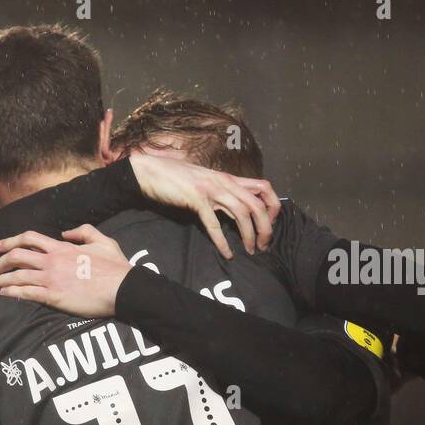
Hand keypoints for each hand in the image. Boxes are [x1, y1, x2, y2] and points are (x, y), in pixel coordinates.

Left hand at [0, 226, 131, 317]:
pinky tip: (4, 294)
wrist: (123, 288)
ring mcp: (52, 279)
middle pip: (16, 256)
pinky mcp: (54, 296)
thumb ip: (83, 232)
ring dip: (1, 280)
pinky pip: (26, 293)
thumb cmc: (115, 266)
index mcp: (62, 247)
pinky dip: (12, 292)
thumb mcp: (102, 240)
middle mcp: (52, 261)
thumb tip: (65, 233)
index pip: (29, 238)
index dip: (9, 241)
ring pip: (17, 275)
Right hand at [126, 152, 279, 257]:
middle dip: (265, 227)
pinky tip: (227, 254)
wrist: (151, 171)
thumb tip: (235, 209)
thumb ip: (222, 193)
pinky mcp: (196, 199)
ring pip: (241, 213)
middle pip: (257, 204)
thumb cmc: (176, 178)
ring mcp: (211, 190)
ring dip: (249, 235)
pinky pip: (214, 223)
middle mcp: (225, 183)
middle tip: (263, 245)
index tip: (270, 223)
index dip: (273, 206)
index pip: (264, 187)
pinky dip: (222, 241)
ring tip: (250, 250)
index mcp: (229, 178)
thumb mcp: (206, 182)